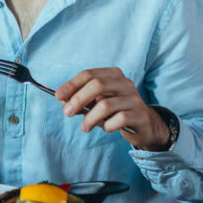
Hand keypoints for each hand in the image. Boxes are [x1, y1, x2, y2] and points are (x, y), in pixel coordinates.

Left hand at [55, 68, 170, 149]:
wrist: (144, 125)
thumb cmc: (116, 111)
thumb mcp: (96, 104)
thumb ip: (81, 101)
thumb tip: (64, 102)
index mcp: (113, 75)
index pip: (89, 74)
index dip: (71, 85)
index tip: (58, 96)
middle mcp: (125, 83)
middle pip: (97, 85)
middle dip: (78, 99)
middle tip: (67, 113)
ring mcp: (134, 98)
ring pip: (106, 105)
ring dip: (90, 118)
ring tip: (85, 127)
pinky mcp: (140, 115)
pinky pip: (118, 119)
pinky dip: (107, 126)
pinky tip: (107, 128)